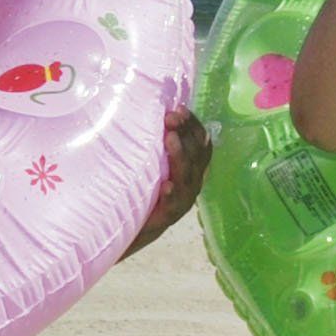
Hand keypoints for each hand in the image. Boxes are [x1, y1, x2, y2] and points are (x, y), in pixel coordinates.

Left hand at [126, 105, 212, 254]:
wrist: (135, 227)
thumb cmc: (144, 187)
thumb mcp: (153, 162)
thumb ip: (155, 141)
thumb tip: (143, 108)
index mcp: (192, 165)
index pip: (200, 140)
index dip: (192, 124)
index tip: (179, 108)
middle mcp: (192, 180)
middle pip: (196, 153)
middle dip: (185, 133)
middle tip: (170, 117)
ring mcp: (183, 198)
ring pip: (187, 174)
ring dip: (179, 155)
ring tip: (169, 139)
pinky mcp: (169, 216)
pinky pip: (173, 203)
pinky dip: (171, 193)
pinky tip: (166, 185)